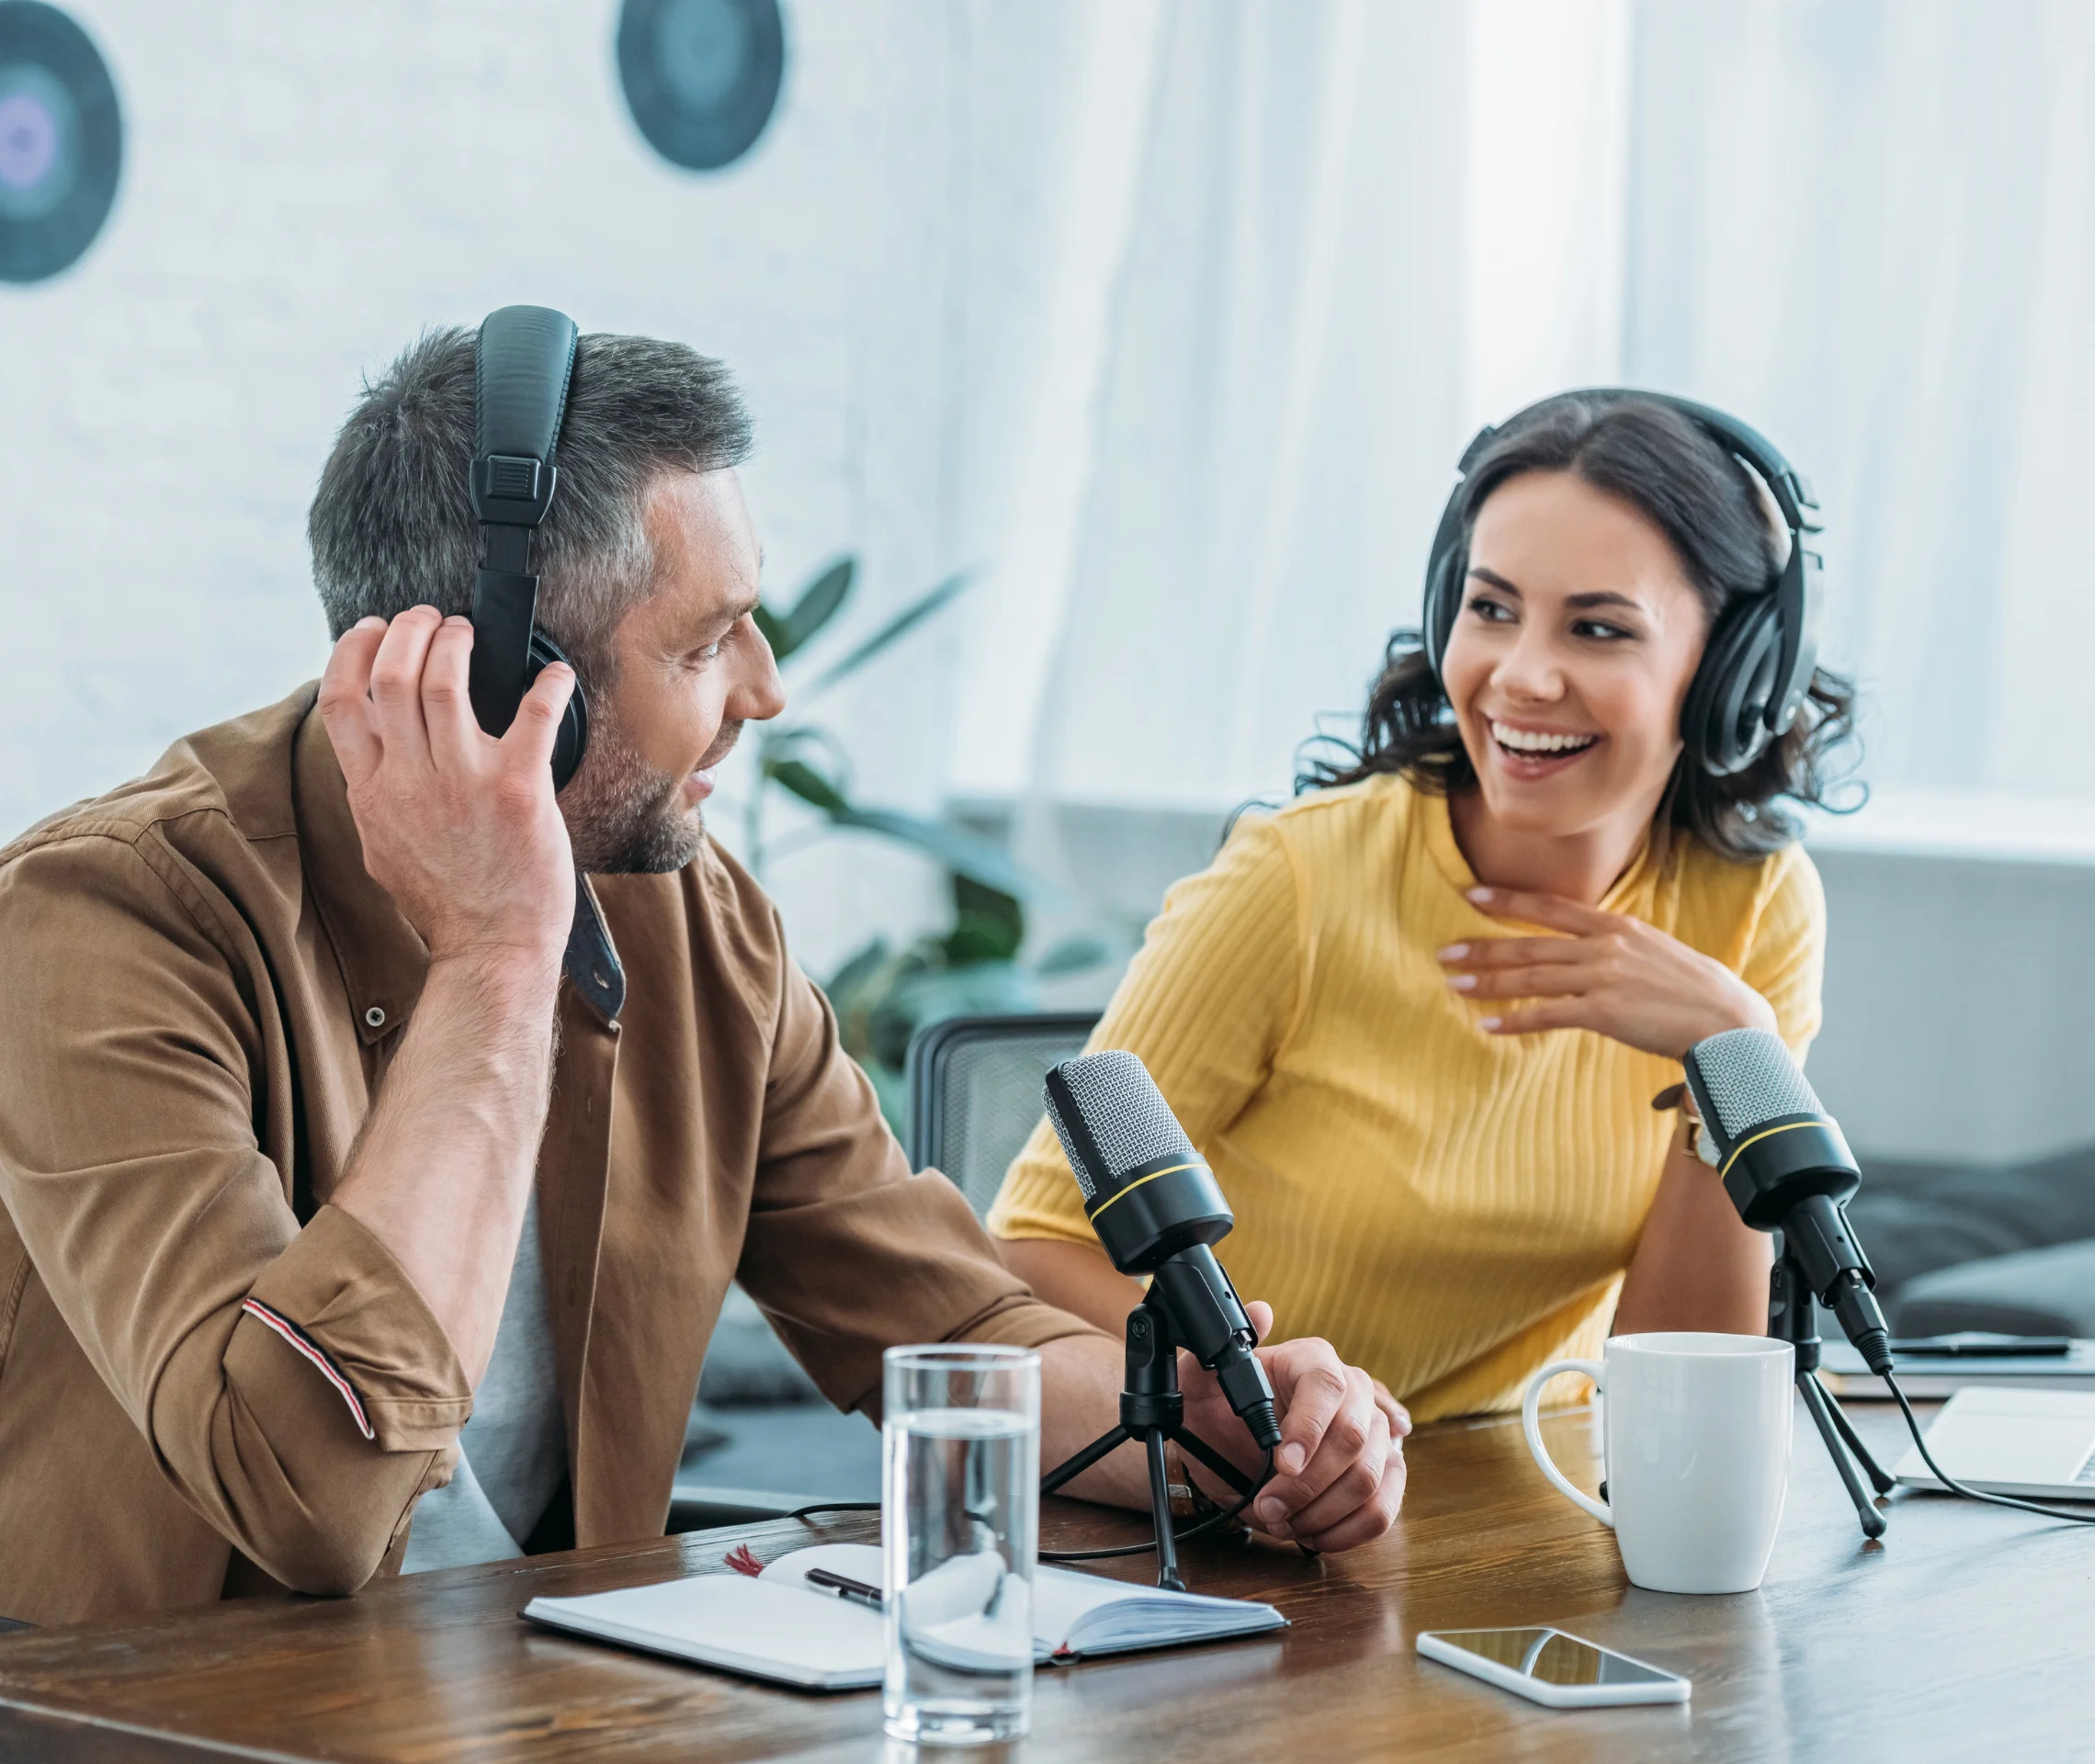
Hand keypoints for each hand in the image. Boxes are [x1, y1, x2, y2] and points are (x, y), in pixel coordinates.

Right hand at [318, 609, 575, 969]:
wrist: (492, 948)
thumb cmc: (446, 901)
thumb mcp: (383, 845)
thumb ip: (374, 792)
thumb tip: (370, 746)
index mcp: (372, 792)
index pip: (340, 700)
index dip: (353, 651)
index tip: (372, 630)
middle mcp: (410, 781)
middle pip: (393, 674)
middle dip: (410, 630)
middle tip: (429, 619)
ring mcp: (464, 782)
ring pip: (445, 679)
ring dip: (457, 641)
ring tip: (467, 633)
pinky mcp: (519, 788)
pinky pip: (534, 713)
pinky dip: (548, 684)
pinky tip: (556, 674)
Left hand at [1178, 1301, 1408, 1552]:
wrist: (1227, 1447)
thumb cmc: (1216, 1410)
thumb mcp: (1200, 1382)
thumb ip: (1217, 1351)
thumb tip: (1259, 1312)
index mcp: (1312, 1359)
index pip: (1327, 1386)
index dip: (1308, 1428)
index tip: (1282, 1464)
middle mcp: (1354, 1390)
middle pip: (1355, 1438)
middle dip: (1307, 1484)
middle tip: (1269, 1507)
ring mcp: (1376, 1432)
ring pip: (1371, 1477)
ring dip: (1322, 1511)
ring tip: (1283, 1520)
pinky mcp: (1385, 1473)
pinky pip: (1384, 1507)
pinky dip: (1348, 1531)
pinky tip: (1314, 1531)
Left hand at [1437, 884, 1775, 1058]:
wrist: (1729, 1022)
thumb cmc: (1697, 992)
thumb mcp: (1657, 952)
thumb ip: (1620, 946)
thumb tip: (1591, 948)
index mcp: (1618, 926)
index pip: (1551, 907)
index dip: (1508, 900)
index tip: (1471, 895)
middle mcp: (1605, 946)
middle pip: (1530, 943)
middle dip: (1483, 946)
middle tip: (1444, 951)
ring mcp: (1603, 977)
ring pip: (1531, 977)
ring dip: (1489, 982)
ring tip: (1454, 985)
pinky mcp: (1604, 1012)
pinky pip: (1547, 1015)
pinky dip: (1514, 1021)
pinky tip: (1488, 1026)